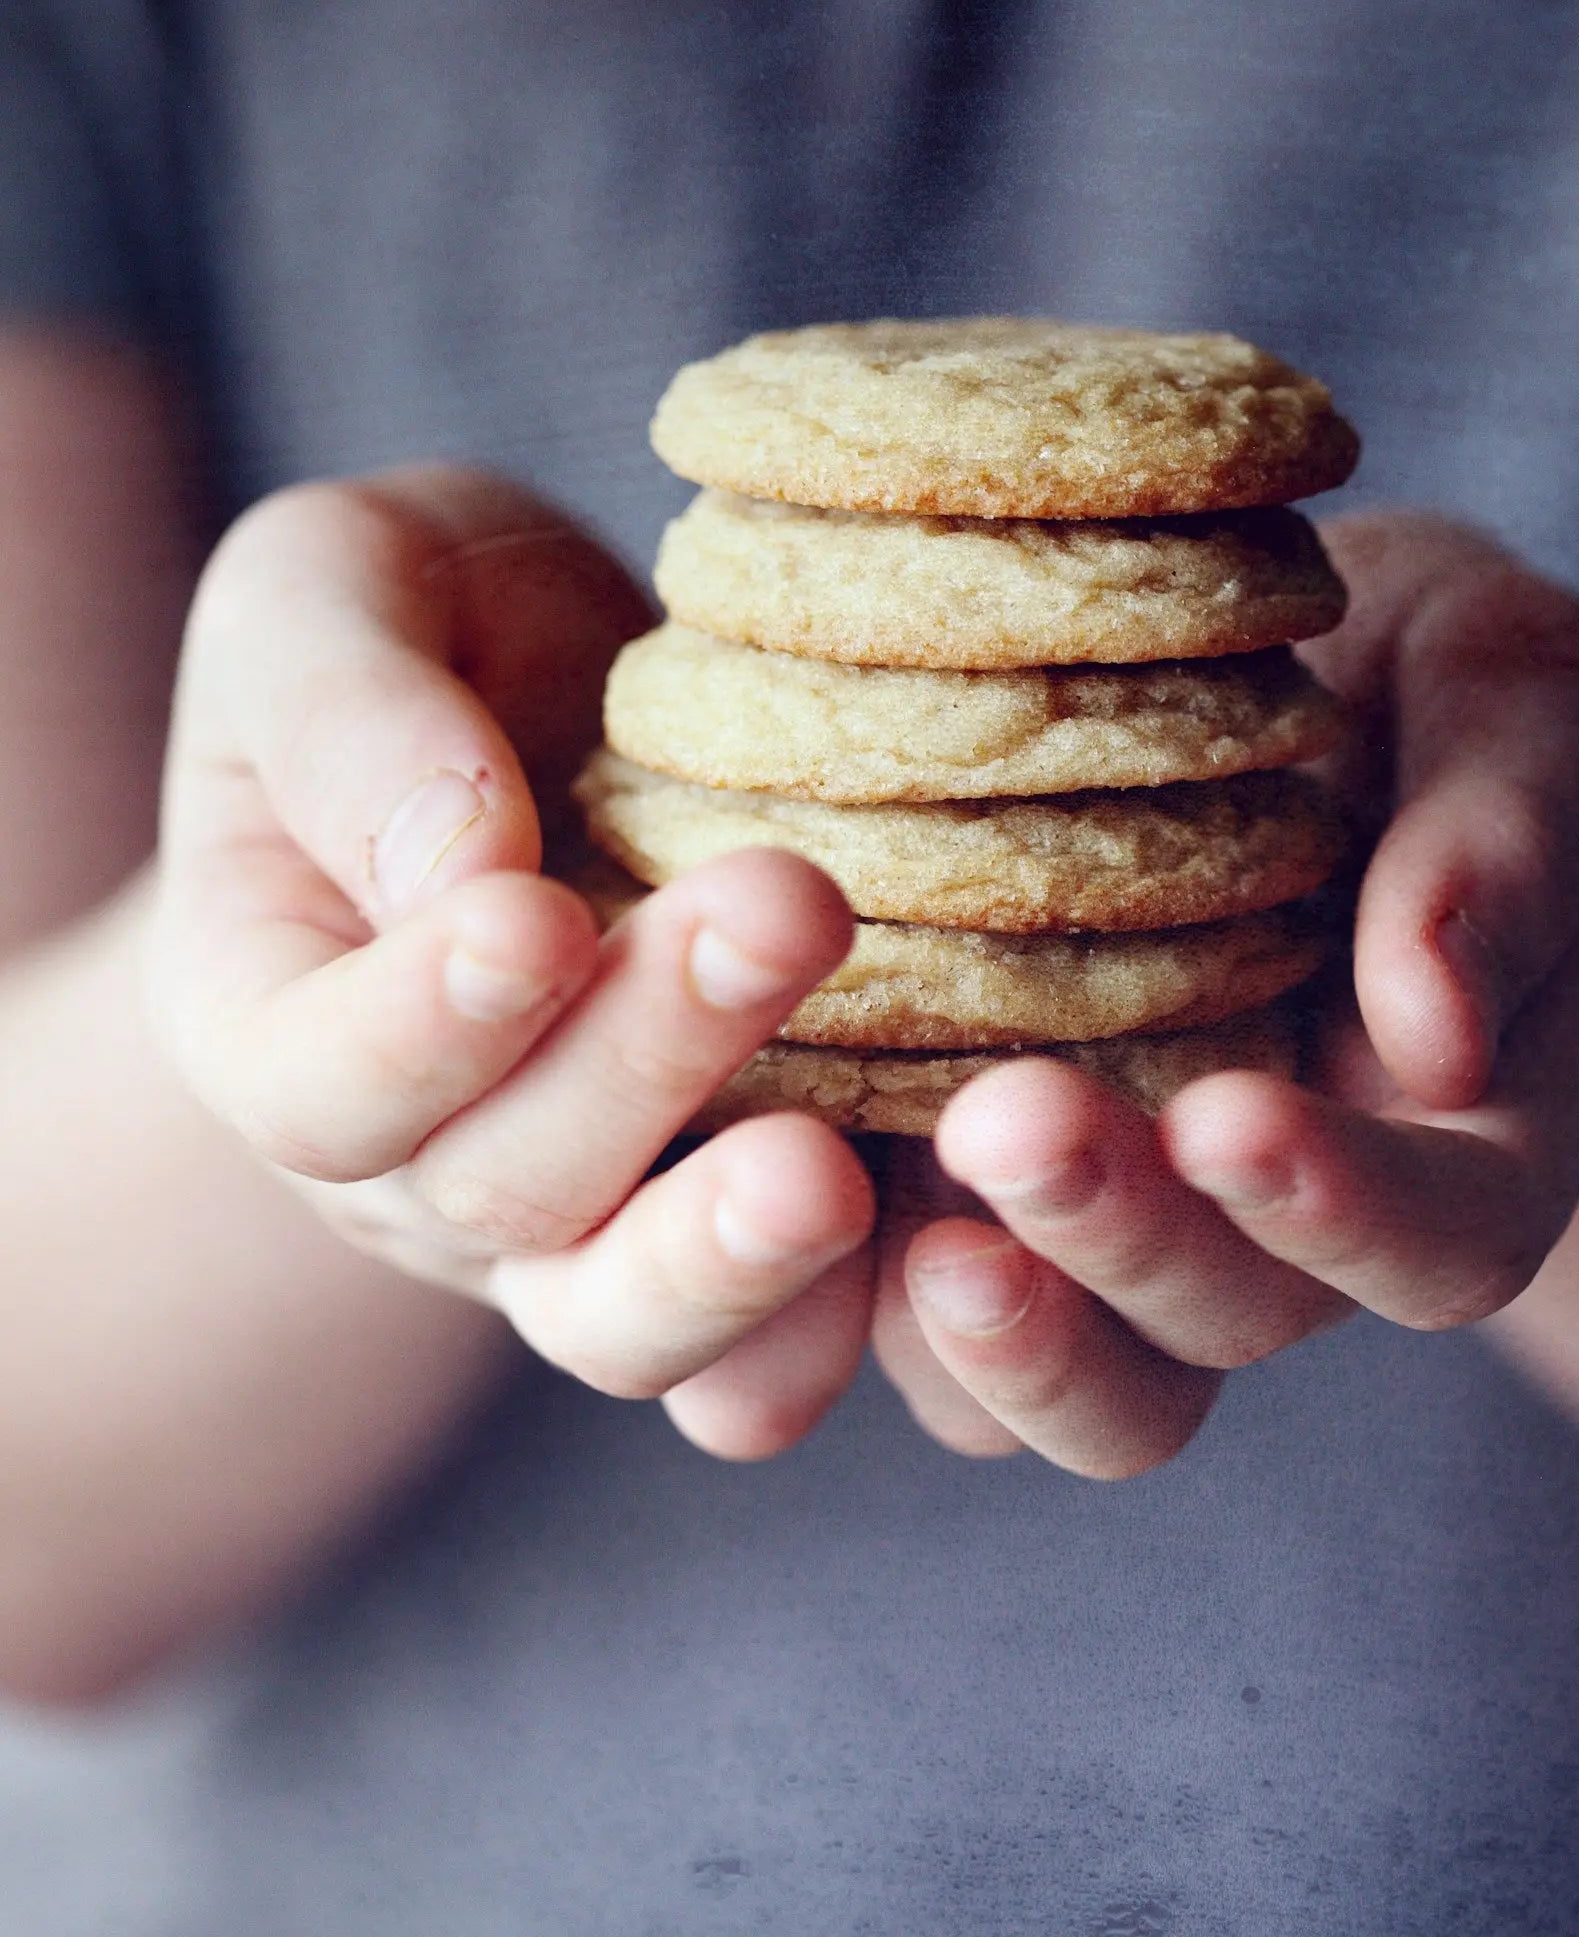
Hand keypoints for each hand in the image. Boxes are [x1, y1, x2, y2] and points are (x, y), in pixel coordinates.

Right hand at [146, 467, 881, 1455]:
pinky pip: (778, 1346)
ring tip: (834, 1175)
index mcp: (272, 1016)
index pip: (318, 1080)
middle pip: (505, 1190)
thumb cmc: (420, 619)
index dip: (420, 1027)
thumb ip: (349, 716)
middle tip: (788, 910)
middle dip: (645, 1063)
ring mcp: (578, 1221)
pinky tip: (947, 1234)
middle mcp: (413, 1166)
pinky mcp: (736, 1226)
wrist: (561, 685)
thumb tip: (462, 870)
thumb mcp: (330, 590)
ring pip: (631, 1325)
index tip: (537, 919)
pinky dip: (861, 1312)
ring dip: (733, 1261)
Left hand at [868, 512, 1578, 1474]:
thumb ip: (1511, 842)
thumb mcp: (1525, 700)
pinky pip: (924, 1308)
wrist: (1304, 684)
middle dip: (1121, 1245)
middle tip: (1007, 1122)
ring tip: (890, 1217)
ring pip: (1080, 1378)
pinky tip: (767, 1175)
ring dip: (994, 1328)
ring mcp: (1140, 1222)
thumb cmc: (1447, 684)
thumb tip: (1440, 1033)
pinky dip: (853, 1292)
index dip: (1344, 1209)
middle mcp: (1301, 1224)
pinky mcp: (983, 1186)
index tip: (1231, 1115)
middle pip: (1228, 1326)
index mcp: (1475, 1139)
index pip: (1442, 1241)